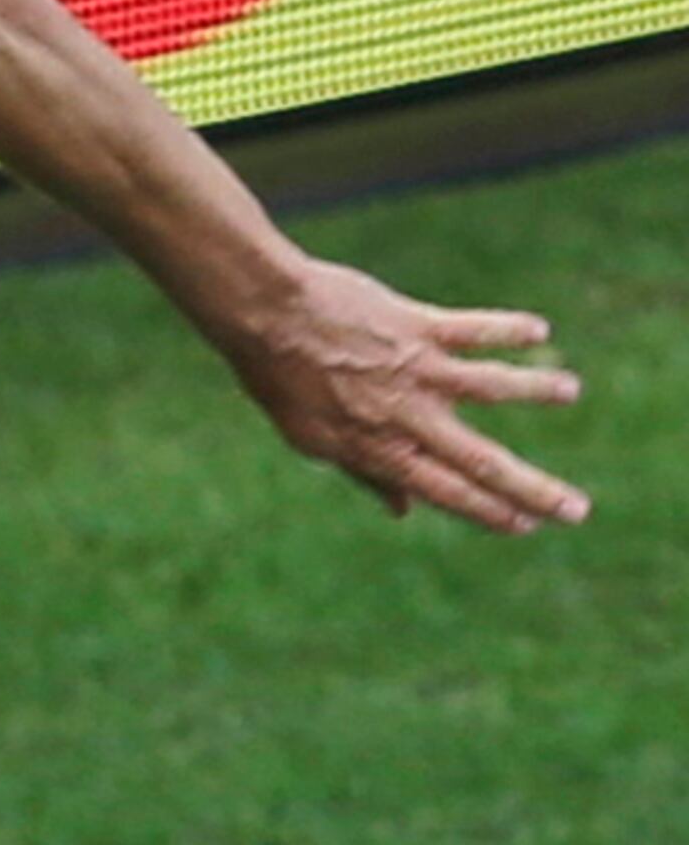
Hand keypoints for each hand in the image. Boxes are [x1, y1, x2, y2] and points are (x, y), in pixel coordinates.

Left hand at [219, 259, 585, 535]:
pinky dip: (509, 330)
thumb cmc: (283, 380)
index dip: (488, 512)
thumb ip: (366, 472)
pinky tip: (540, 331)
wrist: (266, 317)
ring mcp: (416, 371)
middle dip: (533, 488)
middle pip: (482, 461)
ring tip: (571, 392)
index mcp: (381, 450)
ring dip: (535, 391)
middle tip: (578, 509)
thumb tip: (404, 511)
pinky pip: (476, 329)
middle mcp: (407, 417)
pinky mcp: (419, 326)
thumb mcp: (314, 440)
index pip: (447, 493)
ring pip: (492, 388)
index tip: (525, 527)